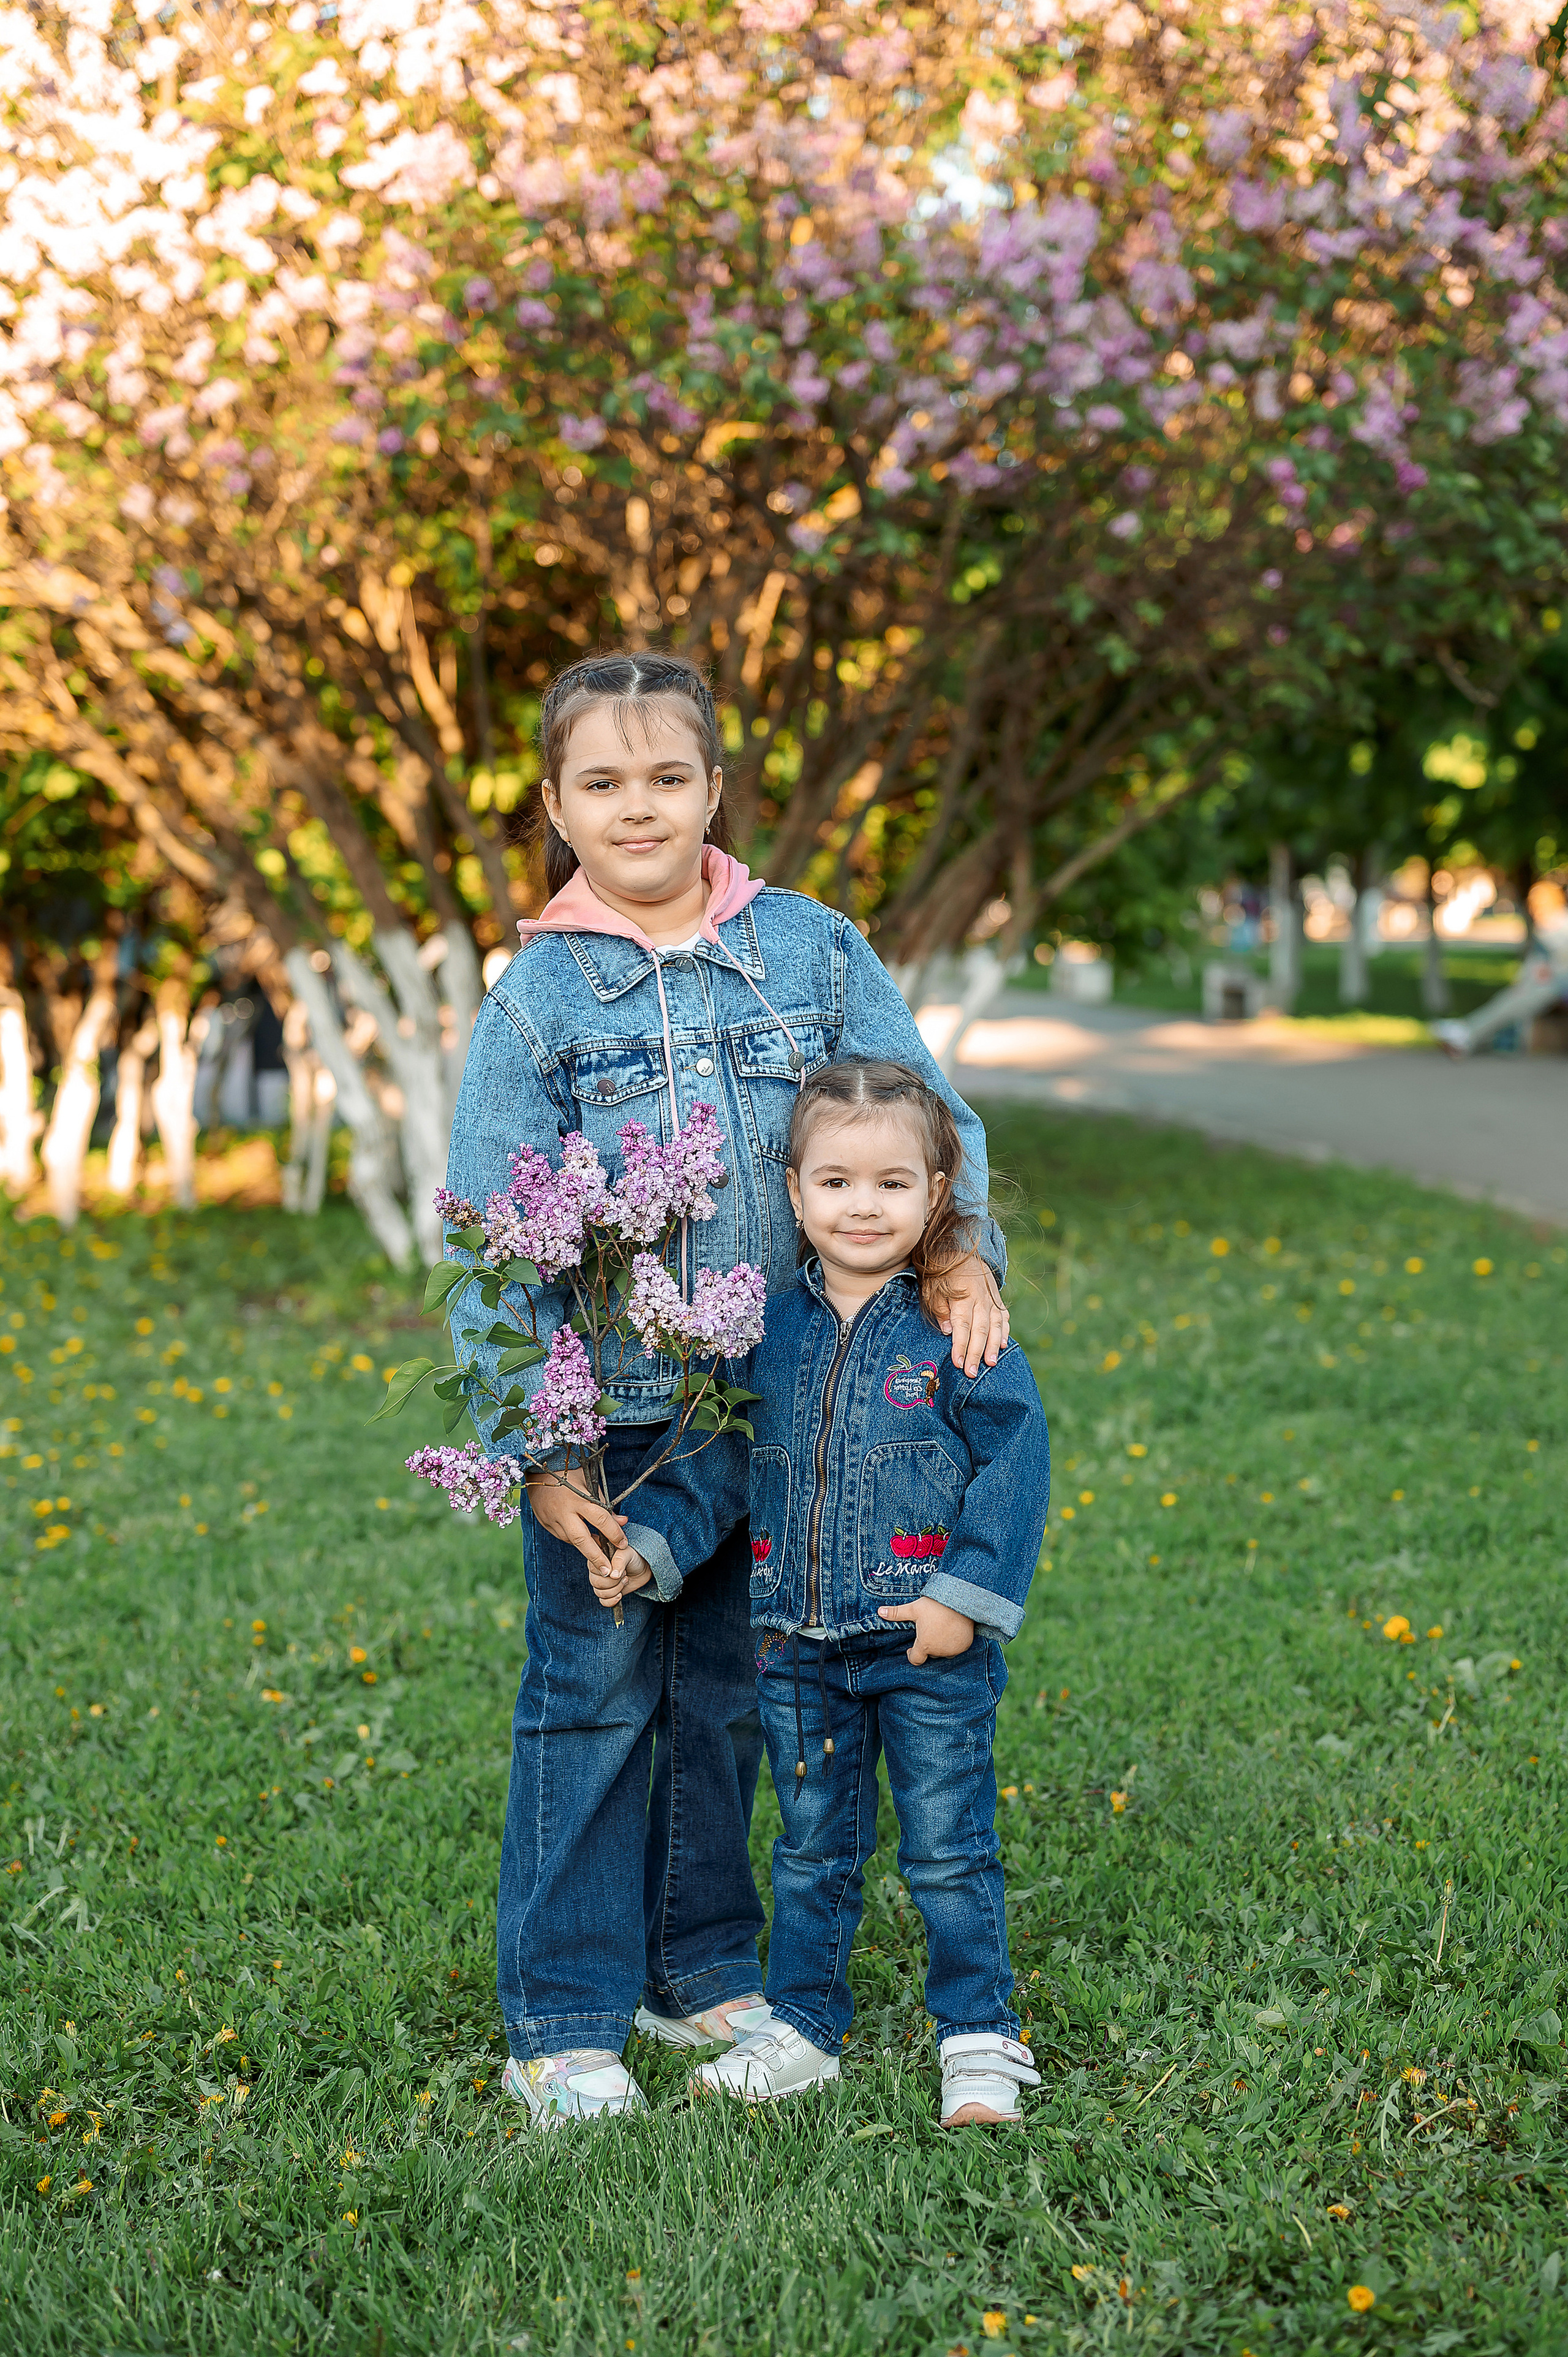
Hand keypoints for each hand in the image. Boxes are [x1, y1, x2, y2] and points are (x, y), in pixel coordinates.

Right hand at [525, 1467, 627, 1572]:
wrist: (538, 1472)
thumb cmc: (570, 1474)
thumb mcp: (590, 1484)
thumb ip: (605, 1505)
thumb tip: (623, 1522)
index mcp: (578, 1498)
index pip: (600, 1519)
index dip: (614, 1533)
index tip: (623, 1543)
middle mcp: (564, 1511)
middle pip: (582, 1540)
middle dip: (596, 1558)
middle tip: (608, 1572)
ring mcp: (552, 1519)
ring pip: (572, 1541)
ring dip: (586, 1550)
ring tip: (600, 1557)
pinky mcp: (545, 1524)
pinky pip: (563, 1536)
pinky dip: (574, 1540)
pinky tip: (583, 1540)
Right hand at [589, 1544, 651, 1612]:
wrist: (642, 1568)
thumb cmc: (633, 1557)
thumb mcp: (627, 1553)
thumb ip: (619, 1561)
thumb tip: (612, 1575)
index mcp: (598, 1558)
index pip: (593, 1569)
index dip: (607, 1572)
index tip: (619, 1569)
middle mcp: (596, 1571)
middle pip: (596, 1583)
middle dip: (614, 1581)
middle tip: (624, 1573)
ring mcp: (601, 1583)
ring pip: (600, 1593)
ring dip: (616, 1589)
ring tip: (625, 1579)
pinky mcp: (607, 1594)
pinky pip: (603, 1602)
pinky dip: (612, 1600)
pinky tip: (620, 1594)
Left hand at [877, 1596, 974, 1663]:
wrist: (961, 1602)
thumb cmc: (936, 1605)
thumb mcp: (914, 1609)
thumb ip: (896, 1613)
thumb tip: (879, 1612)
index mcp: (925, 1645)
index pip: (916, 1660)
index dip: (912, 1655)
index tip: (911, 1648)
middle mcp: (939, 1651)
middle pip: (930, 1654)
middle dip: (928, 1645)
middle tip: (929, 1630)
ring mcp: (953, 1650)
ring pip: (944, 1651)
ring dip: (941, 1645)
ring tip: (940, 1629)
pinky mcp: (964, 1646)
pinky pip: (957, 1648)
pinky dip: (954, 1642)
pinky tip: (952, 1630)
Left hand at [932, 1252, 1009, 1376]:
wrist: (957, 1248)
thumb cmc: (940, 1273)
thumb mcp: (932, 1288)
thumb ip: (940, 1309)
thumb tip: (947, 1331)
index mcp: (962, 1296)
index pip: (962, 1326)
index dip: (961, 1346)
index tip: (958, 1363)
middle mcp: (980, 1298)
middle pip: (980, 1330)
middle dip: (976, 1353)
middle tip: (972, 1372)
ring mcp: (991, 1298)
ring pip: (995, 1325)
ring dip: (993, 1346)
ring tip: (991, 1364)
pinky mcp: (996, 1298)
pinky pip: (1003, 1317)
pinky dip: (1004, 1331)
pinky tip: (1004, 1345)